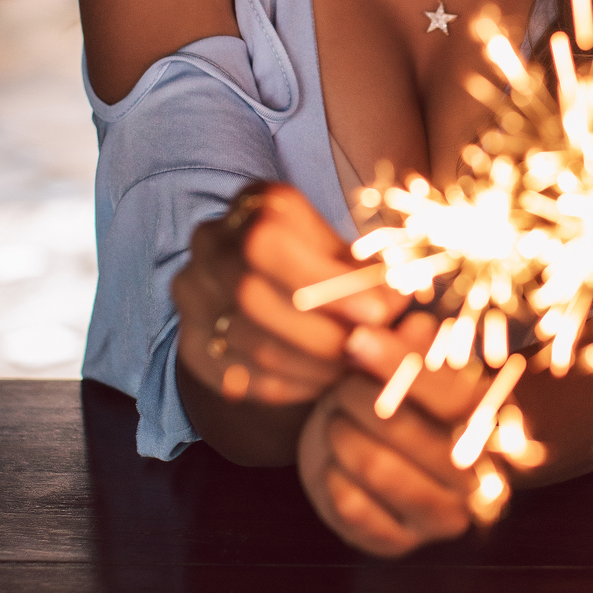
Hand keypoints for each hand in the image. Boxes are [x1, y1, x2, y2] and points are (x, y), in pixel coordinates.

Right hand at [171, 183, 406, 407]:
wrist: (268, 283)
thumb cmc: (322, 263)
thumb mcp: (345, 253)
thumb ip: (371, 276)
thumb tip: (400, 300)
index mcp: (253, 206)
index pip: (269, 242)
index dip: (324, 282)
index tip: (378, 313)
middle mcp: (210, 245)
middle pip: (251, 297)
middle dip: (321, 333)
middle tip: (366, 352)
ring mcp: (193, 295)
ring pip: (247, 342)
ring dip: (311, 365)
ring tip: (351, 369)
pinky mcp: (191, 344)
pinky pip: (237, 377)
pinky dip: (288, 386)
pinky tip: (320, 382)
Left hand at [298, 310, 481, 556]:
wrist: (350, 452)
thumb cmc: (381, 397)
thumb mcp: (397, 366)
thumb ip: (410, 347)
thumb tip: (417, 324)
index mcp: (486, 424)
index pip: (455, 397)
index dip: (403, 367)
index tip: (357, 340)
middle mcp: (475, 476)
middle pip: (414, 434)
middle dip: (360, 403)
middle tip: (340, 389)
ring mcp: (441, 516)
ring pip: (381, 470)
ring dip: (342, 437)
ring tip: (334, 421)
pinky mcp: (400, 543)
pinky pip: (355, 509)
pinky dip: (332, 478)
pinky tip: (332, 464)